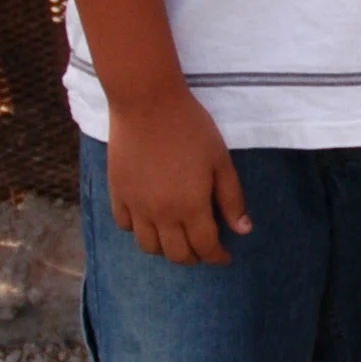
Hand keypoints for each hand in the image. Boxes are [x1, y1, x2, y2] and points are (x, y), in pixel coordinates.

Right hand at [106, 88, 249, 264]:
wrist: (147, 103)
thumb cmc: (190, 127)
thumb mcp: (220, 161)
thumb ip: (231, 198)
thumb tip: (243, 230)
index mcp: (191, 206)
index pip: (205, 247)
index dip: (217, 257)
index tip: (224, 256)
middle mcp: (161, 213)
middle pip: (176, 254)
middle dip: (194, 257)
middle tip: (203, 249)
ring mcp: (136, 205)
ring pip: (148, 246)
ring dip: (166, 250)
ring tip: (177, 239)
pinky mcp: (117, 192)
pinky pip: (125, 225)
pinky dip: (138, 230)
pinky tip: (149, 221)